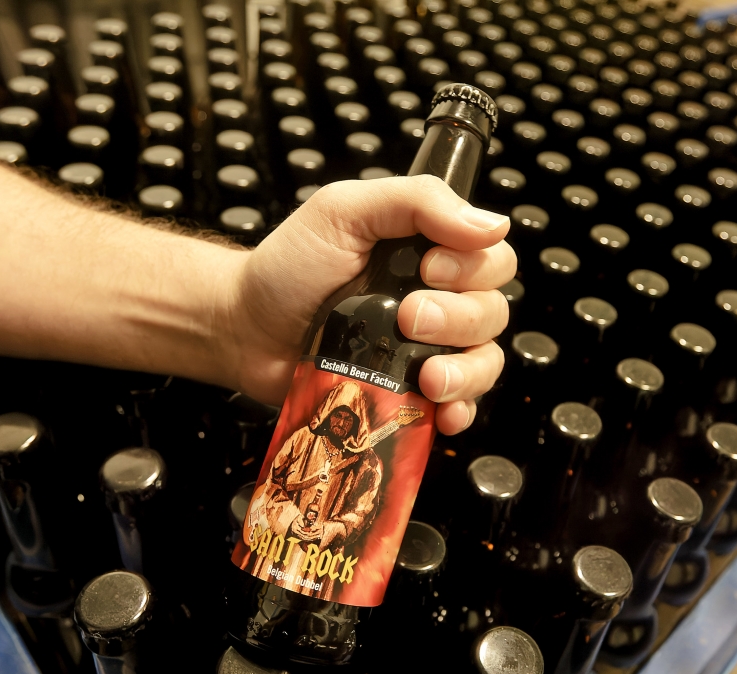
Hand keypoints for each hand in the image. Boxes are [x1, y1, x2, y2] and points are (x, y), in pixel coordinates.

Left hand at [217, 175, 514, 434]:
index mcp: (429, 252)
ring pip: (484, 362)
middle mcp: (436, 299)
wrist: (244, 328)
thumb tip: (491, 223)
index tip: (426, 270)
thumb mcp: (346, 209)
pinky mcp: (408, 393)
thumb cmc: (288, 267)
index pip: (492, 258)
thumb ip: (417, 201)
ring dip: (465, 371)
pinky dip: (459, 410)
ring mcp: (425, 350)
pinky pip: (460, 406)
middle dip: (459, 319)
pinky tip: (440, 410)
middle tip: (407, 317)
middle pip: (493, 312)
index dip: (472, 268)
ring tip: (425, 375)